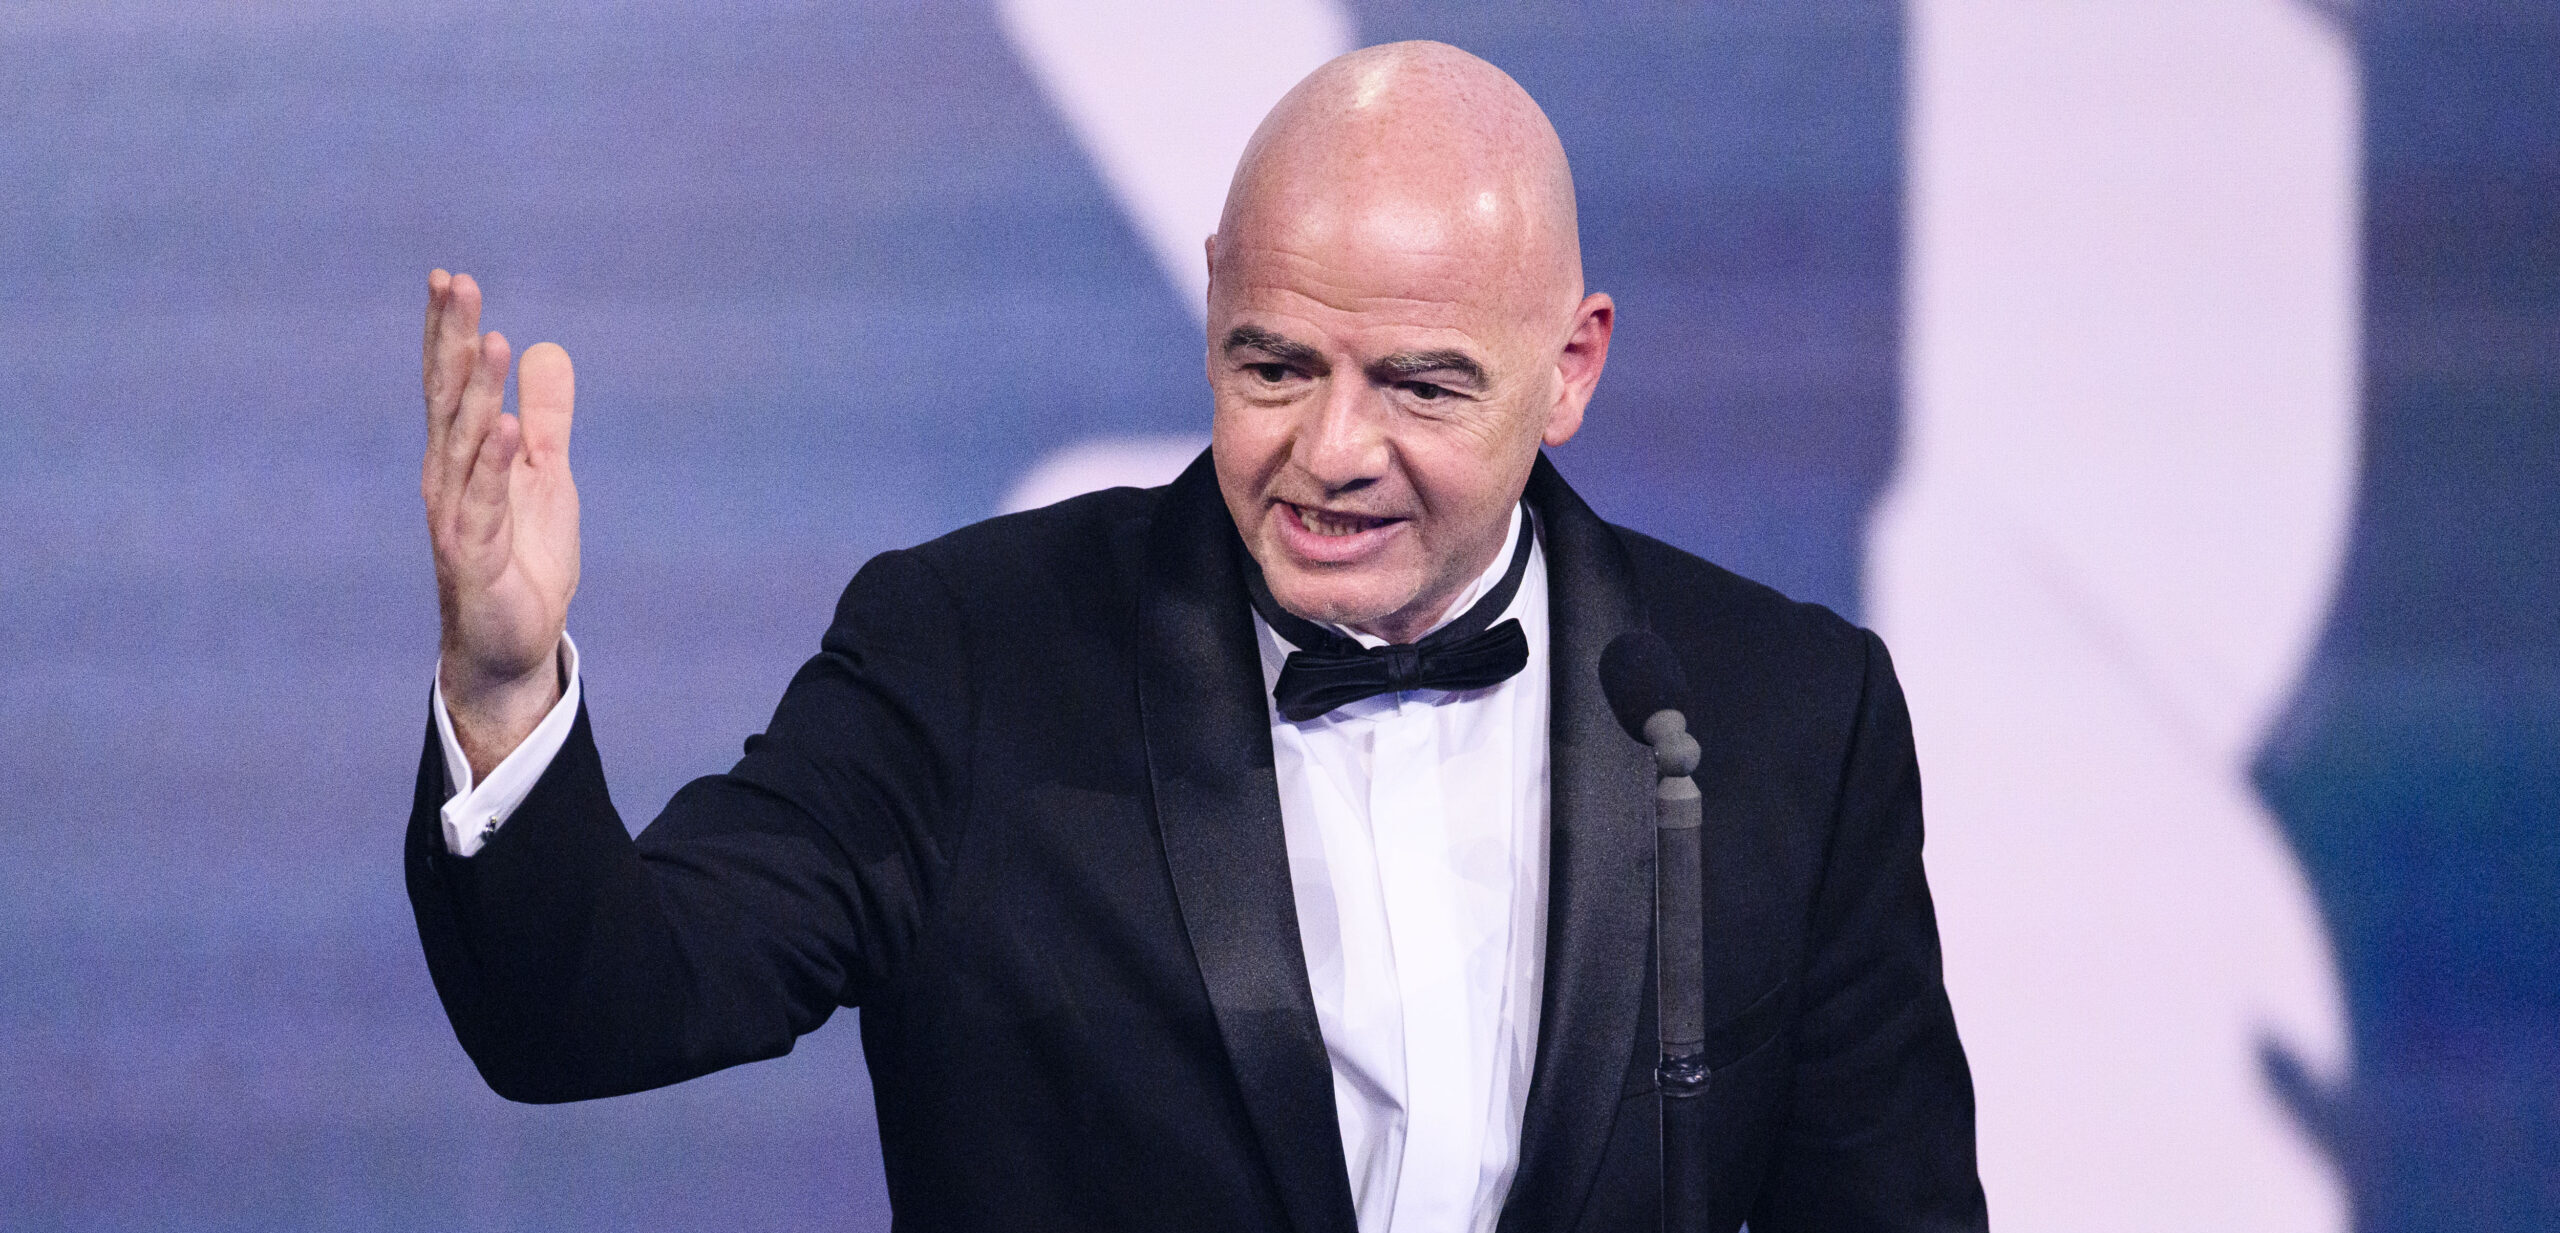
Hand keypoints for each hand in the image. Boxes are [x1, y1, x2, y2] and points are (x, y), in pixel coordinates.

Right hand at [421, 270, 579, 777]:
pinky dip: (494, 466)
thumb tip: (546, 350)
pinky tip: (507, 428)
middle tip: (455, 283)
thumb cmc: (521, 558)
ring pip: (465, 443)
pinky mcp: (473, 558)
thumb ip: (547, 417)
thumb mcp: (546, 476)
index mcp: (462, 456)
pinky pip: (483, 505)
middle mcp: (447, 479)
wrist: (513, 645)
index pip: (451, 383)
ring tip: (491, 341)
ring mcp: (456, 518)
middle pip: (447, 398)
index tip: (451, 277)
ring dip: (476, 392)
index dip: (449, 331)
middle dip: (450, 341)